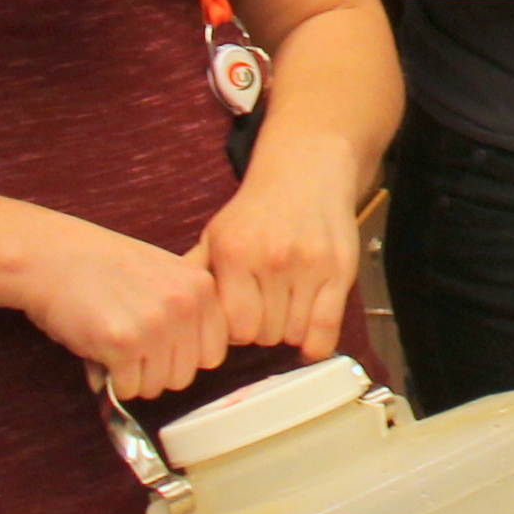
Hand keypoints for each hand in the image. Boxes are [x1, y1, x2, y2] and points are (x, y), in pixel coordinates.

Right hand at [18, 212, 228, 400]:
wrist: (50, 254)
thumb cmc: (101, 267)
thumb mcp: (163, 274)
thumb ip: (187, 310)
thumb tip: (195, 362)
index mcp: (201, 287)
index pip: (213, 354)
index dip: (181, 357)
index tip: (158, 345)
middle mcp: (185, 305)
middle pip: (184, 376)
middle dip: (155, 370)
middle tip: (128, 346)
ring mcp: (155, 325)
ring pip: (156, 387)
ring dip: (131, 377)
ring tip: (111, 342)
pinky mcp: (122, 344)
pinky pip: (127, 389)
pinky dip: (110, 380)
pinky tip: (97, 348)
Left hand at [197, 158, 360, 363]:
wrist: (305, 170)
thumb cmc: (257, 211)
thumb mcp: (216, 234)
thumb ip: (195, 274)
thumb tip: (173, 314)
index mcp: (234, 253)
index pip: (235, 328)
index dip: (236, 331)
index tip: (239, 318)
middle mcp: (271, 258)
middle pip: (265, 335)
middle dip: (263, 330)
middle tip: (266, 309)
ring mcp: (309, 264)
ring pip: (294, 334)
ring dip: (290, 330)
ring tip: (288, 307)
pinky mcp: (340, 268)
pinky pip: (326, 330)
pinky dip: (316, 343)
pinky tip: (310, 335)